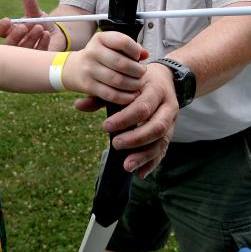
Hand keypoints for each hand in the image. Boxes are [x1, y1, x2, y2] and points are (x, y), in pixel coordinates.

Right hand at [0, 0, 63, 49]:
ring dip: (30, 38)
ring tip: (40, 28)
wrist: (58, 35)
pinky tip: (47, 35)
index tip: (8, 20)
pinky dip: (41, 44)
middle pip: (8, 45)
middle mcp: (16, 44)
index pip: (1, 32)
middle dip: (15, 35)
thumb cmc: (42, 24)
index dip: (2, 27)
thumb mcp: (36, 13)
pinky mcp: (37, 61)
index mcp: (12, 32)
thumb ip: (31, 3)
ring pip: (22, 50)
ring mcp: (25, 55)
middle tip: (24, 27)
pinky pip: (36, 55)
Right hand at [64, 31, 147, 103]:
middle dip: (137, 70)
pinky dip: (124, 97)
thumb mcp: (111, 45)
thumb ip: (129, 48)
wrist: (75, 68)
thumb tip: (145, 54)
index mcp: (100, 38)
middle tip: (142, 73)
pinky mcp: (88, 86)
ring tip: (138, 84)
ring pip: (117, 80)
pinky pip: (110, 94)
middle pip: (121, 63)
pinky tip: (131, 95)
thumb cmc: (100, 56)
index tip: (139, 56)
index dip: (136, 50)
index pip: (122, 42)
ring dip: (133, 85)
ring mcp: (89, 70)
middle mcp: (93, 52)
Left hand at [74, 61, 177, 177]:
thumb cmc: (137, 81)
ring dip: (145, 155)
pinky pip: (164, 150)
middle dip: (136, 139)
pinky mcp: (171, 132)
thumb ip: (101, 95)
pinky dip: (152, 162)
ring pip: (162, 141)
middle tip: (115, 144)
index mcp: (156, 90)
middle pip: (157, 126)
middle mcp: (168, 106)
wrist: (164, 77)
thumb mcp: (122, 82)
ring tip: (126, 166)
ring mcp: (172, 121)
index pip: (142, 107)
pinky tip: (140, 173)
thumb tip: (78, 105)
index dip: (125, 119)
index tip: (105, 127)